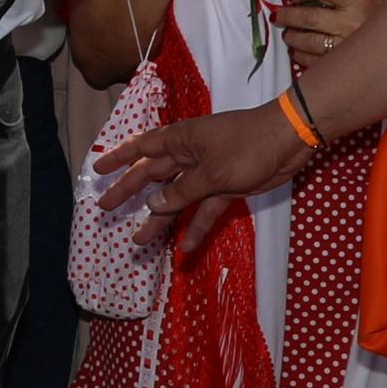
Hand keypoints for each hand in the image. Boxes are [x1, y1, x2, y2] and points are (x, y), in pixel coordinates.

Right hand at [95, 104, 315, 256]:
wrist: (289, 140)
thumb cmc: (247, 145)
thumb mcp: (212, 172)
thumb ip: (181, 191)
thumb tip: (152, 204)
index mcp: (180, 141)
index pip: (140, 148)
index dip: (118, 158)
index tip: (97, 170)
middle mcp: (189, 156)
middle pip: (152, 175)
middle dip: (129, 192)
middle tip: (107, 208)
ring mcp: (207, 173)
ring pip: (176, 198)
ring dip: (159, 218)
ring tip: (139, 240)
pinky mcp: (226, 188)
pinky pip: (205, 210)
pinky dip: (197, 227)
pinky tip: (185, 247)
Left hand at [277, 0, 371, 64]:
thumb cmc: (380, 21)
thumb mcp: (366, 1)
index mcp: (357, 3)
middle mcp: (351, 23)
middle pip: (310, 18)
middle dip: (288, 16)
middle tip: (279, 16)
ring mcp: (346, 45)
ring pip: (309, 41)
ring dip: (292, 37)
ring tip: (288, 35)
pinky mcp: (343, 64)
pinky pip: (314, 61)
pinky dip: (301, 55)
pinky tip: (298, 51)